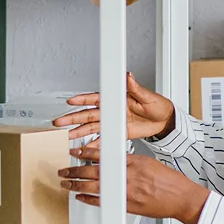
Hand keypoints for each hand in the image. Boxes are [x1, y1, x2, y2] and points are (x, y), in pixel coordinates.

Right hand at [54, 73, 175, 140]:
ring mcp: (113, 122)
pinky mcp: (118, 133)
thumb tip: (127, 75)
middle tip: (59, 122)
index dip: (83, 99)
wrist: (165, 120)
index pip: (96, 98)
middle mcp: (112, 110)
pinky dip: (94, 144)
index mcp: (116, 98)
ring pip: (91, 127)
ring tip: (67, 136)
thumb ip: (135, 87)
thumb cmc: (157, 104)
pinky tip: (85, 148)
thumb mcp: (147, 95)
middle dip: (73, 118)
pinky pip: (103, 139)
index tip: (70, 101)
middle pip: (88, 114)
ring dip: (79, 132)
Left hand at [59, 147, 208, 223]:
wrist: (181, 197)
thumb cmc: (169, 182)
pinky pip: (101, 201)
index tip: (76, 152)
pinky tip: (80, 196)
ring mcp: (125, 191)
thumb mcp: (149, 163)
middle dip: (75, 170)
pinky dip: (88, 198)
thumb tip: (114, 161)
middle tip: (64, 169)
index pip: (103, 155)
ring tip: (66, 182)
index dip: (86, 153)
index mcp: (132, 162)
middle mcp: (126, 176)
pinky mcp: (126, 205)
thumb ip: (130, 162)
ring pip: (93, 186)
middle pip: (93, 171)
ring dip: (76, 184)